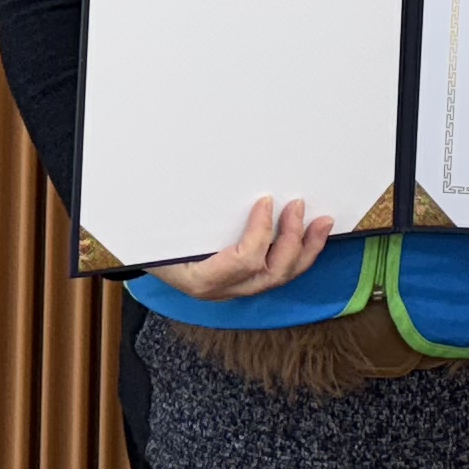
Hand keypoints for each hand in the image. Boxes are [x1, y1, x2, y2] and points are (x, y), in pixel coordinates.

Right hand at [149, 195, 334, 301]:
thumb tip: (203, 178)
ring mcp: (236, 289)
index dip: (261, 232)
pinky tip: (311, 236)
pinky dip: (298, 254)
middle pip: (271, 274)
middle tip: (299, 206)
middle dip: (292, 240)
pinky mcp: (245, 282)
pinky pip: (278, 273)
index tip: (266, 201)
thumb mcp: (161, 230)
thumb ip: (183, 214)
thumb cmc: (153, 244)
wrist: (147, 260)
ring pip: (280, 278)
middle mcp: (223, 290)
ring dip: (305, 249)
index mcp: (201, 279)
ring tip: (322, 224)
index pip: (244, 261)